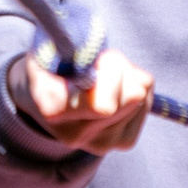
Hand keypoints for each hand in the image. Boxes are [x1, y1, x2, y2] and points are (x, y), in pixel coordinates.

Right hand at [7, 46, 152, 155]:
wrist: (42, 98)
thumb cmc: (49, 64)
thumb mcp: (48, 46)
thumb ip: (69, 45)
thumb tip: (93, 46)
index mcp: (52, 109)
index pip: (104, 104)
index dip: (110, 72)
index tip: (97, 58)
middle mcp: (77, 133)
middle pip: (130, 97)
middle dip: (122, 69)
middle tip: (104, 59)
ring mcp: (101, 142)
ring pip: (140, 98)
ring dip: (129, 77)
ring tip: (106, 74)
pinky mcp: (121, 142)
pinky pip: (146, 106)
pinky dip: (137, 90)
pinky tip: (116, 88)